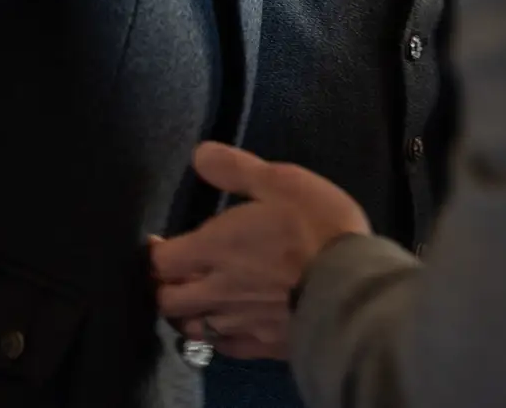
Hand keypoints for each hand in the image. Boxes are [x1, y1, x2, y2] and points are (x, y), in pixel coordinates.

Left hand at [149, 143, 370, 361]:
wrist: (350, 287)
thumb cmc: (316, 227)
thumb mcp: (281, 182)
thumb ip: (237, 170)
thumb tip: (198, 155)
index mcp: (214, 248)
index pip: (161, 261)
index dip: (155, 254)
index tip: (159, 245)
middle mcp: (216, 290)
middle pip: (167, 302)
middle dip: (165, 288)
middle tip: (176, 277)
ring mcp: (238, 322)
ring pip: (191, 329)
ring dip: (187, 316)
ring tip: (195, 304)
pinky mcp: (262, 345)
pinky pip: (225, 349)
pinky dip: (218, 340)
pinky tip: (225, 330)